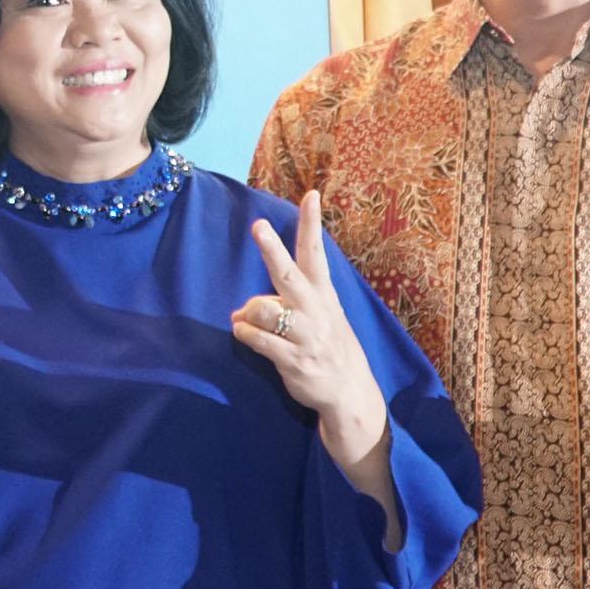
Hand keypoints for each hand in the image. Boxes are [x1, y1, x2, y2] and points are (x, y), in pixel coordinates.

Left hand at [230, 191, 387, 464]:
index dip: (311, 223)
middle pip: (289, 274)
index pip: (316, 252)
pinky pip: (261, 340)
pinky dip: (245, 333)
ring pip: (267, 309)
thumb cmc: (327, 348)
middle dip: (273, 249)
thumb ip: (280, 306)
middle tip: (258, 225)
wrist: (350, 394)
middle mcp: (316, 310)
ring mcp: (307, 337)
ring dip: (248, 312)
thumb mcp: (316, 318)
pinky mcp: (295, 362)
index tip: (310, 194)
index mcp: (323, 294)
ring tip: (243, 319)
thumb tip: (239, 309)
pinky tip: (242, 332)